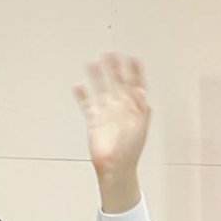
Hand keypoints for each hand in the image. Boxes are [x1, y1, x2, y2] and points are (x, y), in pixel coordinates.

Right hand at [73, 52, 149, 212]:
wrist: (116, 167)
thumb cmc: (131, 150)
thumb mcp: (139, 128)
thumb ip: (141, 110)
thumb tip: (141, 92)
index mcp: (134, 109)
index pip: (135, 86)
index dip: (135, 73)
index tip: (133, 59)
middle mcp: (120, 108)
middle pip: (117, 83)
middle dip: (114, 68)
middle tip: (110, 53)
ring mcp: (107, 113)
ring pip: (101, 89)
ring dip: (97, 77)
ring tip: (93, 63)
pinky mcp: (94, 121)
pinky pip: (87, 104)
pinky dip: (82, 95)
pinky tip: (78, 86)